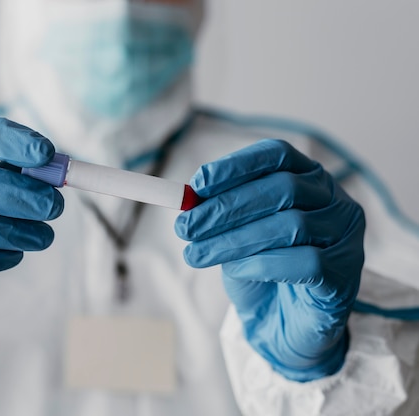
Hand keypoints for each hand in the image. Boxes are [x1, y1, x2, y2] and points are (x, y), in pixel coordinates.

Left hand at [175, 139, 364, 380]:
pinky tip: (237, 271)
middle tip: (185, 227)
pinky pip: (306, 262)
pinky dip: (263, 264)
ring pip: (291, 225)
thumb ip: (219, 213)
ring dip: (234, 240)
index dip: (235, 166)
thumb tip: (188, 199)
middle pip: (282, 189)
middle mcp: (334, 199)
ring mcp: (346, 235)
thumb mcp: (234, 235)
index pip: (276, 155)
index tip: (197, 184)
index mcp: (308, 178)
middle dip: (226, 208)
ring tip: (196, 254)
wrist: (284, 323)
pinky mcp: (347, 273)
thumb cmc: (260, 271)